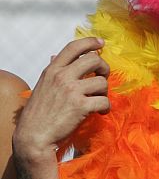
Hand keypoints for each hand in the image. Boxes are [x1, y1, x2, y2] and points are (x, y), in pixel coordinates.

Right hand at [14, 37, 109, 159]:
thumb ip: (53, 71)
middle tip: (103, 77)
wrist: (34, 137)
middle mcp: (62, 76)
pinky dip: (105, 107)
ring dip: (104, 92)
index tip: (100, 43)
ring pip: (102, 82)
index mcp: (53, 70)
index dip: (90, 42)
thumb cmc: (38, 114)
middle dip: (104, 68)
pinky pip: (104, 101)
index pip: (73, 47)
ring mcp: (72, 90)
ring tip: (99, 100)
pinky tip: (101, 112)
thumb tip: (55, 56)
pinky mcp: (81, 106)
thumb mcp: (42, 86)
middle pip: (93, 60)